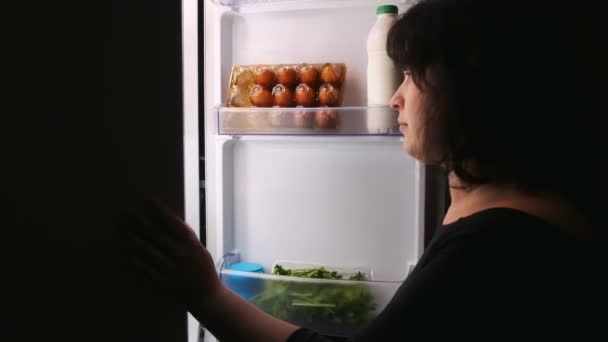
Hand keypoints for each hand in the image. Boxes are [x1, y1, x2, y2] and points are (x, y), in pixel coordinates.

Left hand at [119, 198, 219, 316]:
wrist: (205, 294)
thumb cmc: (202, 267)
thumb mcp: (198, 247)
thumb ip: (185, 234)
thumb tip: (170, 218)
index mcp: (189, 243)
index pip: (172, 222)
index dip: (159, 210)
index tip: (148, 200)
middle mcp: (178, 253)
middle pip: (154, 234)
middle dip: (139, 221)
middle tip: (125, 212)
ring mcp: (168, 268)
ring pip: (146, 250)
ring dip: (132, 238)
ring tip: (121, 228)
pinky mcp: (160, 282)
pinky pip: (143, 269)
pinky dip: (133, 260)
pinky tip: (124, 253)